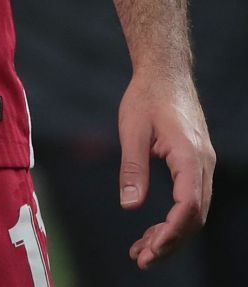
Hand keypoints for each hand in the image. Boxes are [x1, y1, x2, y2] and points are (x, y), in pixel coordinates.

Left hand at [118, 67, 213, 268]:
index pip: (189, 204)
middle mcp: (203, 165)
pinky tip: (153, 231)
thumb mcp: (132, 130)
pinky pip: (191, 201)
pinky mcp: (196, 166)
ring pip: (194, 212)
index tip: (153, 248)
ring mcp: (203, 167)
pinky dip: (174, 220)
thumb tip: (129, 205)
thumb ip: (132, 168)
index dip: (173, 230)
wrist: (165, 74)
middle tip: (142, 259)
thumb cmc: (146, 97)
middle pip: (195, 216)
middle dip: (171, 242)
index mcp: (190, 156)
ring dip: (172, 235)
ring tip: (142, 251)